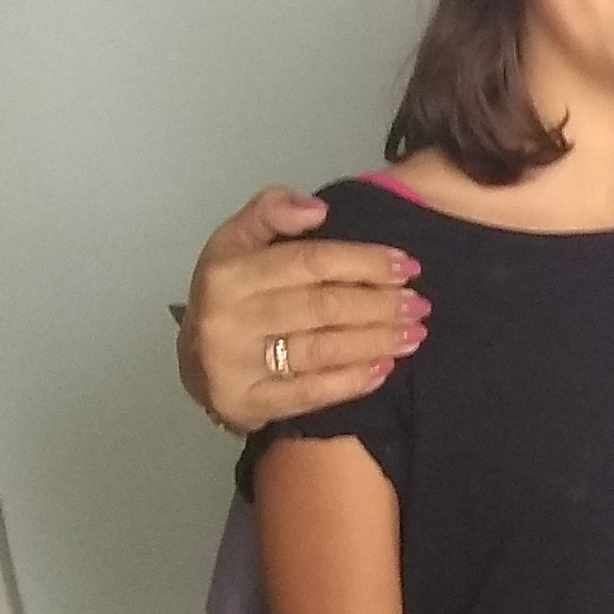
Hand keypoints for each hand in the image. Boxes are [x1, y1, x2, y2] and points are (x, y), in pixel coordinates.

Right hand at [181, 188, 422, 431]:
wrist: (194, 359)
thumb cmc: (230, 294)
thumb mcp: (237, 241)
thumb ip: (270, 212)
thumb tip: (317, 209)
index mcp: (228, 273)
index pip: (310, 262)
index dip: (364, 262)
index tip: (408, 265)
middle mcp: (228, 319)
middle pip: (322, 308)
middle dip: (380, 305)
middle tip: (419, 304)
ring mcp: (234, 366)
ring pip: (322, 350)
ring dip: (377, 342)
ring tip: (414, 334)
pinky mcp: (247, 404)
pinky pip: (311, 393)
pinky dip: (353, 381)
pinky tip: (385, 369)